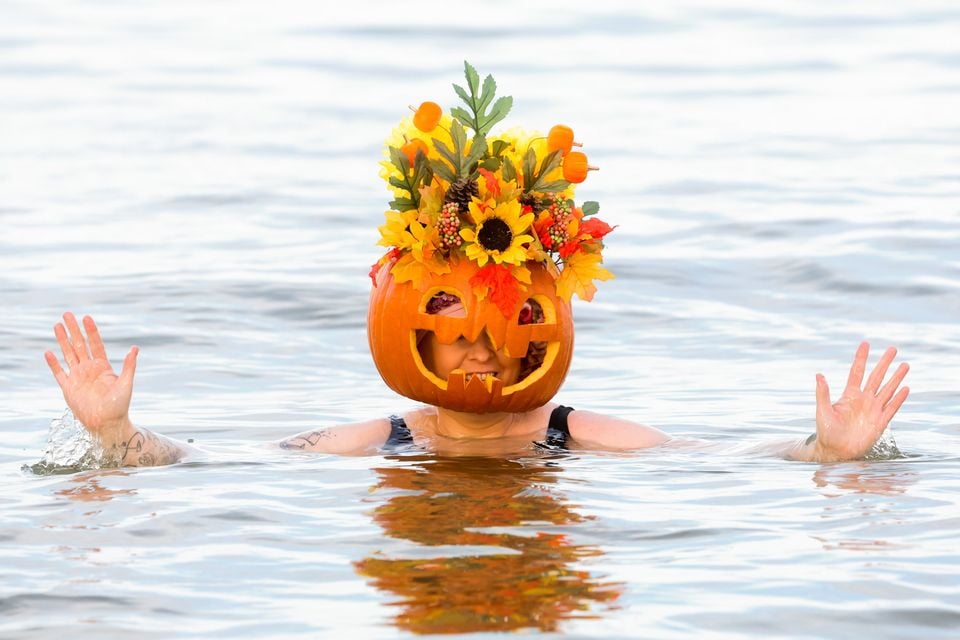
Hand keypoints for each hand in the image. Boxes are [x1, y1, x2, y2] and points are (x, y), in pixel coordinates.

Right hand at [44, 312, 137, 442]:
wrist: (107, 424)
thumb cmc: (119, 406)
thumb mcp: (126, 383)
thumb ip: (129, 366)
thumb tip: (135, 348)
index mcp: (103, 367)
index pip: (95, 344)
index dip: (91, 331)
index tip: (87, 317)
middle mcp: (89, 369)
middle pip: (79, 345)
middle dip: (73, 329)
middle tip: (67, 314)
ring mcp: (78, 377)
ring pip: (68, 354)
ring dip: (62, 340)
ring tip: (57, 325)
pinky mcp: (68, 388)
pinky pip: (59, 373)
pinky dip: (53, 363)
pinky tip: (49, 352)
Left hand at [813, 341, 908, 461]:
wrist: (836, 450)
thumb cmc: (827, 430)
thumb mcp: (822, 410)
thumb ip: (823, 393)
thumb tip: (819, 375)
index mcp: (849, 395)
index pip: (856, 372)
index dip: (861, 358)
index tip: (865, 343)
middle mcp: (863, 399)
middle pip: (876, 377)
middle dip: (884, 363)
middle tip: (893, 348)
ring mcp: (873, 409)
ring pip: (887, 389)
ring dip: (896, 377)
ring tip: (905, 365)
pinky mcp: (880, 422)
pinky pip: (892, 408)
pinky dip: (899, 398)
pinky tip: (906, 388)